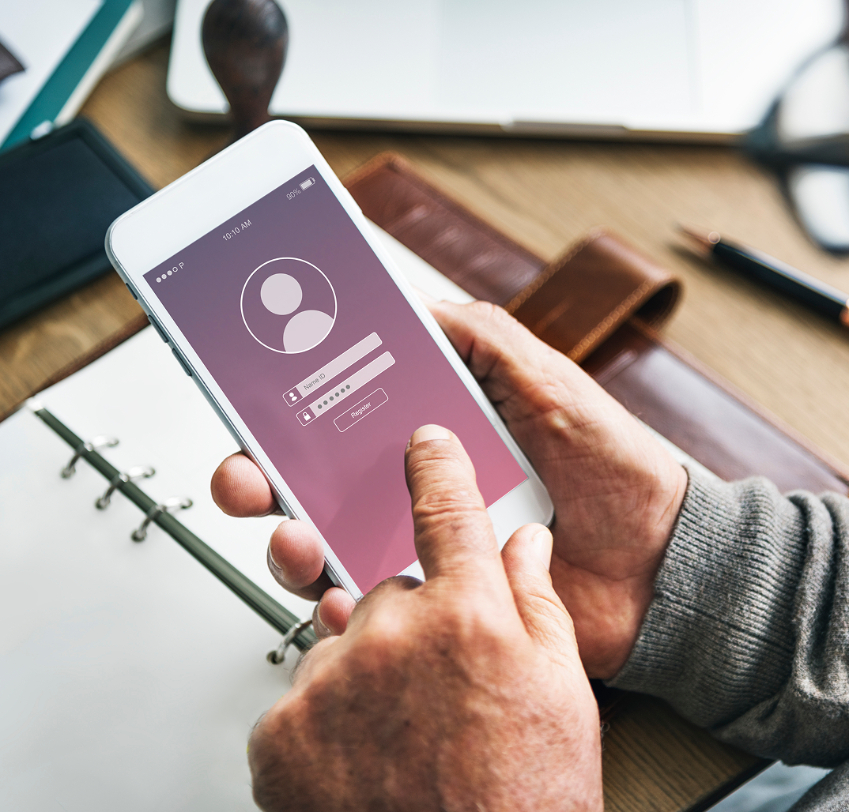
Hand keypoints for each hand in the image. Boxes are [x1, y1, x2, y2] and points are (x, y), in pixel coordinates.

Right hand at [212, 300, 687, 678]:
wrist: (658, 561)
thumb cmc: (611, 467)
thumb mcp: (545, 379)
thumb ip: (480, 338)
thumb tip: (409, 303)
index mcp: (428, 433)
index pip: (336, 416)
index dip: (286, 408)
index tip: (251, 398)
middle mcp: (411, 489)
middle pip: (310, 483)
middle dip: (260, 478)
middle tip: (247, 475)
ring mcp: (418, 547)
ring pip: (324, 547)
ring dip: (291, 543)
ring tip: (298, 539)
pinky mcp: (436, 603)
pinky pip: (370, 608)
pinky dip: (342, 607)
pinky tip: (341, 598)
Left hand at [247, 426, 602, 811]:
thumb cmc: (524, 802)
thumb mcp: (563, 695)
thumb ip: (537, 601)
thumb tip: (525, 542)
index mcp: (470, 615)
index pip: (448, 509)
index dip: (436, 468)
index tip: (424, 443)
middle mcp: (393, 634)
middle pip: (389, 590)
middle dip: (409, 624)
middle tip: (437, 687)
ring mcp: (332, 680)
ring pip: (345, 643)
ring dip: (368, 673)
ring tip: (405, 736)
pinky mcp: (283, 730)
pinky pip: (305, 693)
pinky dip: (329, 716)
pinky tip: (368, 759)